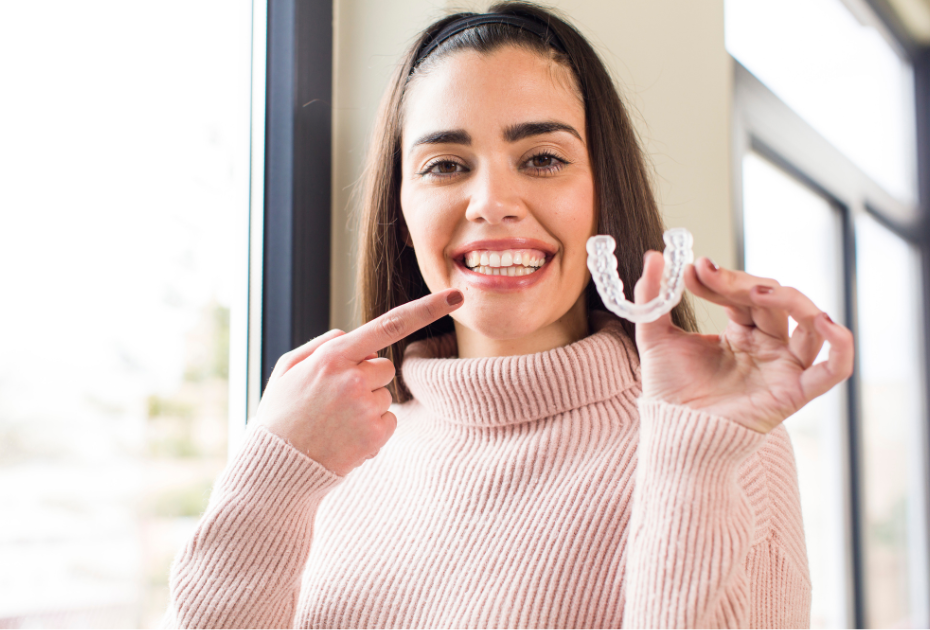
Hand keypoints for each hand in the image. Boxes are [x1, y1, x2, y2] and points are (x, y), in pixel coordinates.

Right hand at [256, 288, 463, 474]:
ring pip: (385, 395)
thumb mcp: (288, 369)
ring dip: (367, 405)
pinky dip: (372, 428)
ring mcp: (365, 409)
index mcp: (333, 357)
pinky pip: (389, 420)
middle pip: (385, 366)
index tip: (455, 297)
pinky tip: (344, 437)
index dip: (426, 309)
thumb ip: (322, 345)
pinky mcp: (375, 437)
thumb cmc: (280, 414)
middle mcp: (353, 379)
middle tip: (335, 399)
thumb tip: (354, 337)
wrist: (276, 468)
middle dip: (368, 377)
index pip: (389, 325)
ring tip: (334, 422)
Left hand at [635, 252, 853, 433]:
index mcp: (741, 333)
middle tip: (708, 274)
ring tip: (754, 290)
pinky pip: (833, 370)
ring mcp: (783, 368)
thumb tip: (655, 258)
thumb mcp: (656, 338)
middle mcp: (768, 347)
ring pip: (808, 323)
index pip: (743, 294)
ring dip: (790, 299)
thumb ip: (654, 300)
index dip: (722, 278)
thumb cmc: (669, 392)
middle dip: (741, 282)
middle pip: (774, 301)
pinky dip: (840, 344)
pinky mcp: (794, 392)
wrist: (672, 434)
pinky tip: (824, 320)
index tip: (694, 268)